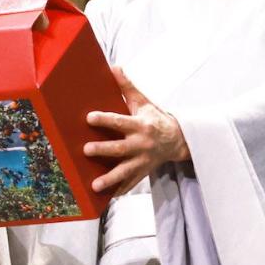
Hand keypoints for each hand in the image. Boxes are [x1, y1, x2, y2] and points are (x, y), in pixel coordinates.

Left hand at [83, 68, 188, 195]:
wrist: (178, 140)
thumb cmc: (156, 118)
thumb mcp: (144, 102)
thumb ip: (127, 87)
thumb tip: (114, 67)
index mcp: (140, 125)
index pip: (120, 121)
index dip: (105, 119)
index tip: (89, 118)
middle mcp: (141, 144)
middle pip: (120, 148)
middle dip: (103, 150)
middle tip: (86, 150)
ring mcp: (142, 161)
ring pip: (125, 171)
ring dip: (110, 179)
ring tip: (95, 185)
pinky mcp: (143, 172)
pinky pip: (131, 183)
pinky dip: (120, 190)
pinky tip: (107, 197)